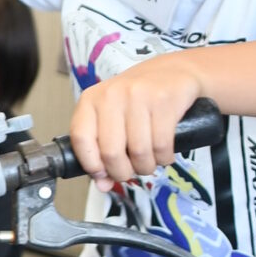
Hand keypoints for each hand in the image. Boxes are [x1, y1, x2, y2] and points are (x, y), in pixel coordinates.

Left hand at [68, 57, 204, 185]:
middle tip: (131, 170)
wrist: (174, 72)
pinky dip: (164, 158)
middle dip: (123, 172)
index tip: (102, 174)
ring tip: (150, 161)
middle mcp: (112, 95)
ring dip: (146, 167)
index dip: (91, 164)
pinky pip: (162, 145)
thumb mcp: (113, 119)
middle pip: (111, 152)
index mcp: (91, 100)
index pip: (80, 138)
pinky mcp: (164, 100)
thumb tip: (102, 184)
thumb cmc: (139, 100)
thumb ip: (102, 150)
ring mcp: (138, 96)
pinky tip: (164, 153)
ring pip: (139, 152)